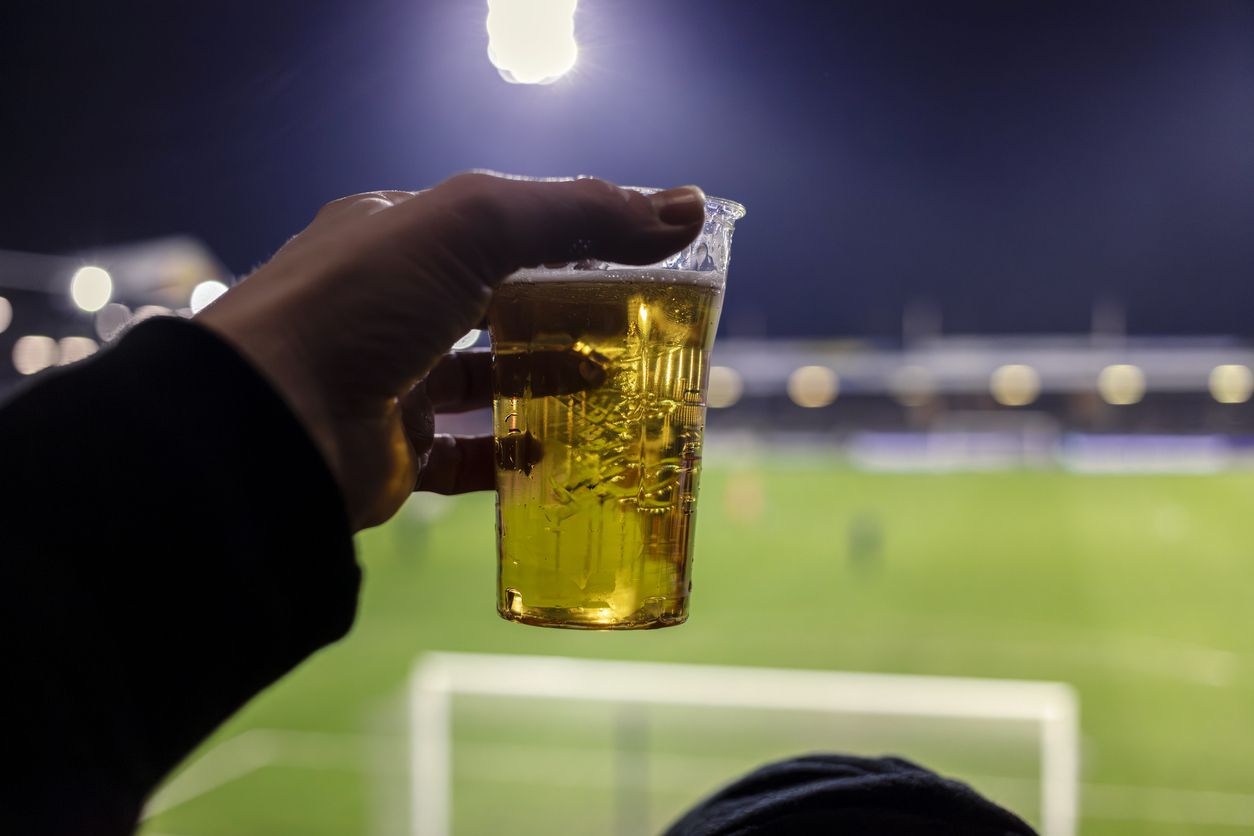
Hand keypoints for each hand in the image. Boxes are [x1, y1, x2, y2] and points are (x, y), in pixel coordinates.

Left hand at [196, 173, 706, 530]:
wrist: (270, 423)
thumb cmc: (364, 302)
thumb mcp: (473, 226)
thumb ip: (577, 214)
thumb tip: (684, 207)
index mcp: (398, 236)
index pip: (501, 227)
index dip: (573, 239)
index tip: (641, 258)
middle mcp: (392, 305)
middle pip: (502, 304)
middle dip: (573, 314)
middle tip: (643, 329)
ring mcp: (393, 381)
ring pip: (491, 381)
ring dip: (553, 383)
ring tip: (618, 388)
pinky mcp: (397, 454)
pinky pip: (470, 457)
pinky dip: (518, 458)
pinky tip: (564, 456)